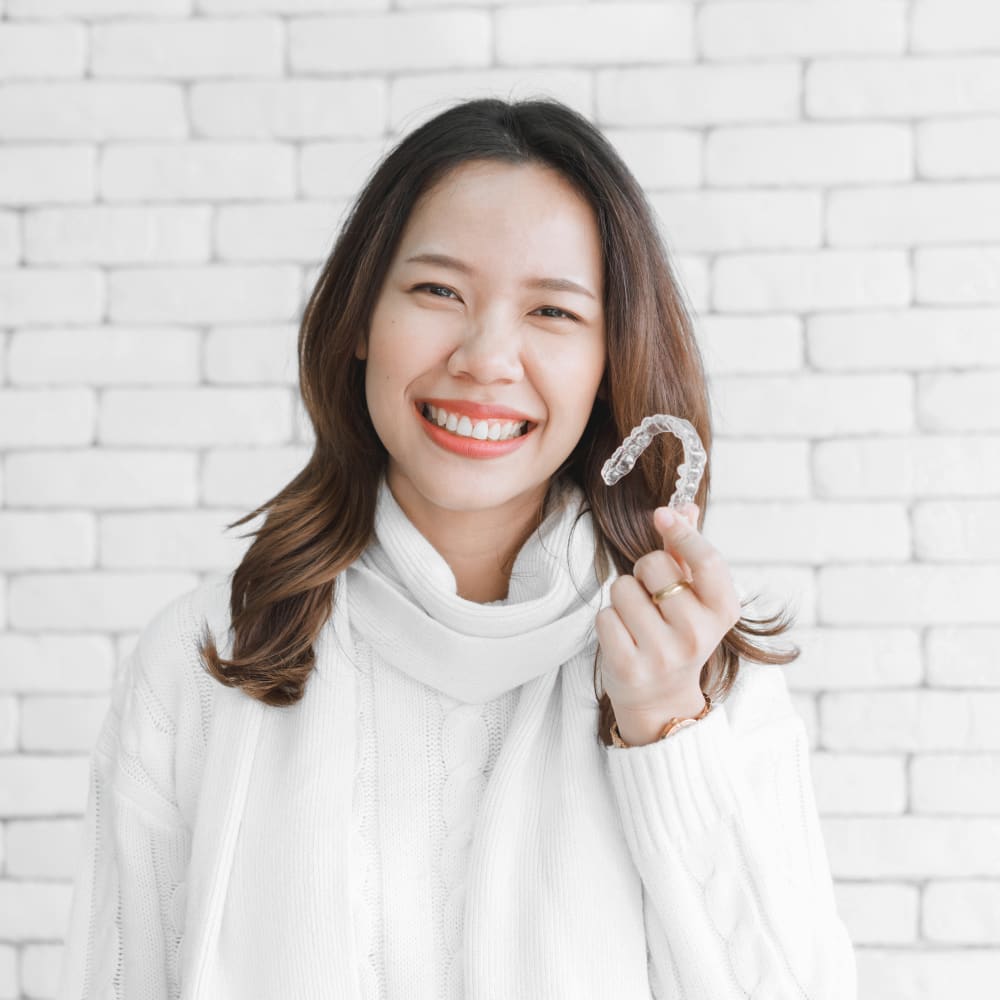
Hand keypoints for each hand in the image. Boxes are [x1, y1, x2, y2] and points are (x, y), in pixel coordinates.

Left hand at [595, 503, 742, 745]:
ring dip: (623, 598)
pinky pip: (604, 616)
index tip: (662, 514)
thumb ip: (688, 552)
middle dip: (644, 571)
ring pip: (622, 589)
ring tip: (637, 621)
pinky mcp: (628, 668)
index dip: (683, 533)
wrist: (662, 700)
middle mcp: (697, 635)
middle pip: (654, 566)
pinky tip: (624, 637)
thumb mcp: (695, 598)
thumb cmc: (677, 635)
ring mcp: (663, 654)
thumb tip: (685, 506)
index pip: (707, 561)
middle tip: (652, 597)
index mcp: (722, 613)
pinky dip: (608, 621)